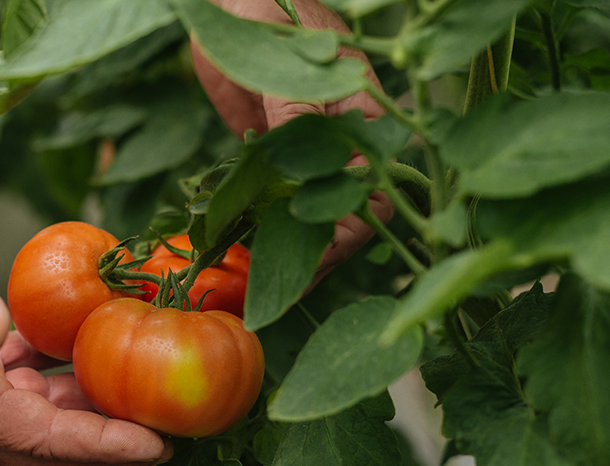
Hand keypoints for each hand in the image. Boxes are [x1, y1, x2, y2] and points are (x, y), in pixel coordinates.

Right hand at [0, 211, 170, 465]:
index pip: (46, 442)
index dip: (104, 446)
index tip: (159, 443)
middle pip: (51, 448)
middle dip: (109, 451)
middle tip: (168, 440)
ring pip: (42, 419)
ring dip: (89, 416)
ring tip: (142, 403)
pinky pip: (26, 387)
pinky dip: (61, 381)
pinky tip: (89, 358)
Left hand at [192, 0, 395, 286]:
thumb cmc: (269, 14)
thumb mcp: (283, 60)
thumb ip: (297, 110)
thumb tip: (308, 157)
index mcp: (363, 117)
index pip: (372, 193)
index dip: (347, 236)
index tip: (313, 265)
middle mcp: (341, 142)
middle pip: (342, 216)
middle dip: (314, 256)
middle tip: (279, 294)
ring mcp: (306, 152)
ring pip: (306, 214)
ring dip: (282, 250)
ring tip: (255, 288)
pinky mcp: (272, 155)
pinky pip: (271, 201)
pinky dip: (256, 229)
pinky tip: (237, 256)